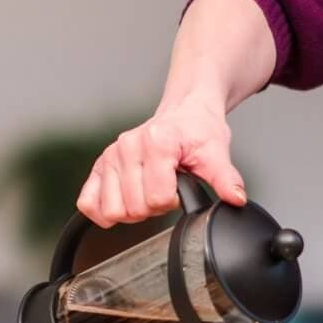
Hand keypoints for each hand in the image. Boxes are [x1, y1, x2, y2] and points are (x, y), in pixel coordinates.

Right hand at [77, 93, 246, 225]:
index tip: (179, 187)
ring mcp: (111, 155)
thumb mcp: (217, 151)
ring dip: (132, 211)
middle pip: (135, 208)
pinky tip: (124, 201)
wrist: (186, 112)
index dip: (172, 201)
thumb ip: (225, 178)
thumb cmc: (198, 130)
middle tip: (165, 189)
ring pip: (112, 210)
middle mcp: (128, 147)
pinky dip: (104, 210)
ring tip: (148, 192)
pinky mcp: (100, 164)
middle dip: (154, 208)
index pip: (157, 198)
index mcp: (156, 143)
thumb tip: (235, 198)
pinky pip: (88, 202)